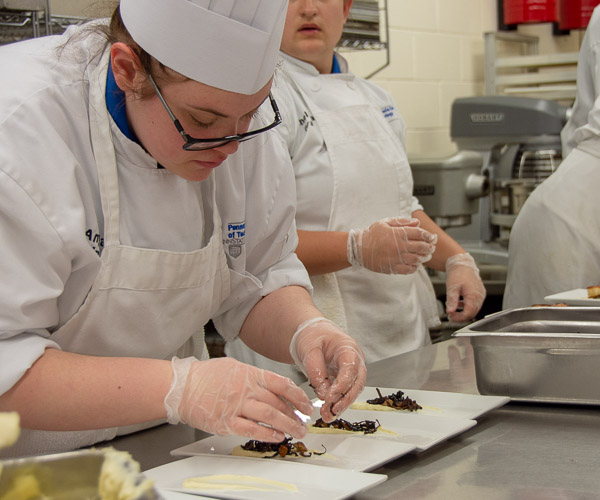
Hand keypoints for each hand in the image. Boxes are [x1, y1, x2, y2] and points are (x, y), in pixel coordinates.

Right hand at [164, 357, 313, 441]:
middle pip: (278, 403)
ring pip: (269, 416)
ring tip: (297, 432)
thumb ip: (255, 375)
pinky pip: (251, 429)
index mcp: (250, 374)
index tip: (306, 405)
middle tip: (304, 423)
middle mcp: (246, 389)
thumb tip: (275, 385)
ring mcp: (236, 406)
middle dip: (295, 415)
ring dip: (287, 426)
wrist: (183, 387)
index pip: (282, 384)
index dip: (298, 396)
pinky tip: (277, 437)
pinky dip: (267, 434)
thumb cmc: (207, 376)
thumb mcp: (235, 366)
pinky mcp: (226, 422)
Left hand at [290, 318, 365, 421]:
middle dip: (345, 399)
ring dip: (341, 405)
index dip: (342, 384)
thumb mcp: (309, 348)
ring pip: (352, 391)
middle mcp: (355, 360)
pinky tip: (327, 413)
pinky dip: (337, 404)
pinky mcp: (345, 379)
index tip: (330, 397)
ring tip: (327, 416)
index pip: (351, 368)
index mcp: (348, 347)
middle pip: (357, 382)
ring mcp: (352, 370)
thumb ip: (316, 370)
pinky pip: (344, 393)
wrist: (312, 334)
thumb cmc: (312, 336)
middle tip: (331, 411)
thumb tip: (323, 393)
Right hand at [347, 217, 436, 274]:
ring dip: (424, 257)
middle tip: (432, 247)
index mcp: (398, 233)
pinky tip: (416, 264)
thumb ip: (402, 222)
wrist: (358, 248)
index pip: (419, 234)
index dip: (428, 235)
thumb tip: (417, 222)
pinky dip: (415, 267)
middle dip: (430, 247)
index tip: (432, 237)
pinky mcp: (392, 267)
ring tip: (426, 256)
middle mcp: (399, 246)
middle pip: (421, 247)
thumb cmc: (372, 234)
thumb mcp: (386, 223)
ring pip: (417, 259)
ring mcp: (396, 258)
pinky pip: (408, 269)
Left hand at [445, 253, 485, 321]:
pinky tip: (459, 304)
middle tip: (450, 316)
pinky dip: (467, 307)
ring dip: (464, 312)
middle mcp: (479, 296)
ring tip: (453, 311)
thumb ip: (452, 300)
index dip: (459, 318)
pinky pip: (475, 304)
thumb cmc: (458, 274)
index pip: (468, 313)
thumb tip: (450, 311)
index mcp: (474, 295)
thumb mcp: (452, 288)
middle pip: (472, 313)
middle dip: (461, 317)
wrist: (462, 264)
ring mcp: (481, 295)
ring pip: (474, 309)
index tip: (450, 317)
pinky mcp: (479, 293)